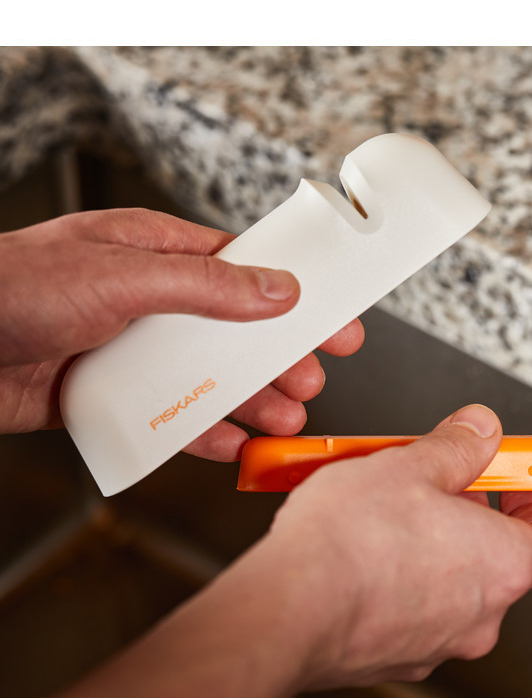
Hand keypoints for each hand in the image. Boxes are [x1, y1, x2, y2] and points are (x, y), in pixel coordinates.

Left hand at [0, 207, 363, 457]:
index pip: (243, 271)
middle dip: (277, 359)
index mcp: (153, 253)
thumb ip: (205, 286)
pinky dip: (202, 431)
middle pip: (232, 332)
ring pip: (205, 377)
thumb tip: (276, 289)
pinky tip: (231, 444)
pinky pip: (167, 415)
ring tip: (284, 422)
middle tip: (310, 382)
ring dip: (248, 400)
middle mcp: (146, 301)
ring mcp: (127, 350)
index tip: (334, 319)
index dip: (294, 295)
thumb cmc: (10, 288)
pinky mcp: (107, 396)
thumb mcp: (123, 277)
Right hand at [260, 403, 531, 691]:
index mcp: (503, 565)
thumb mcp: (411, 466)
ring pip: (452, 588)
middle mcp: (480, 616)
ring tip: (393, 512)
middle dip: (473, 518)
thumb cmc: (349, 548)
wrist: (286, 609)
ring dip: (434, 550)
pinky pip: (412, 613)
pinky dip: (400, 583)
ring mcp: (437, 644)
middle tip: (443, 484)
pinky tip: (366, 552)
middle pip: (498, 561)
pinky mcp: (394, 658)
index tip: (517, 481)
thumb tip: (479, 430)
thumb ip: (457, 447)